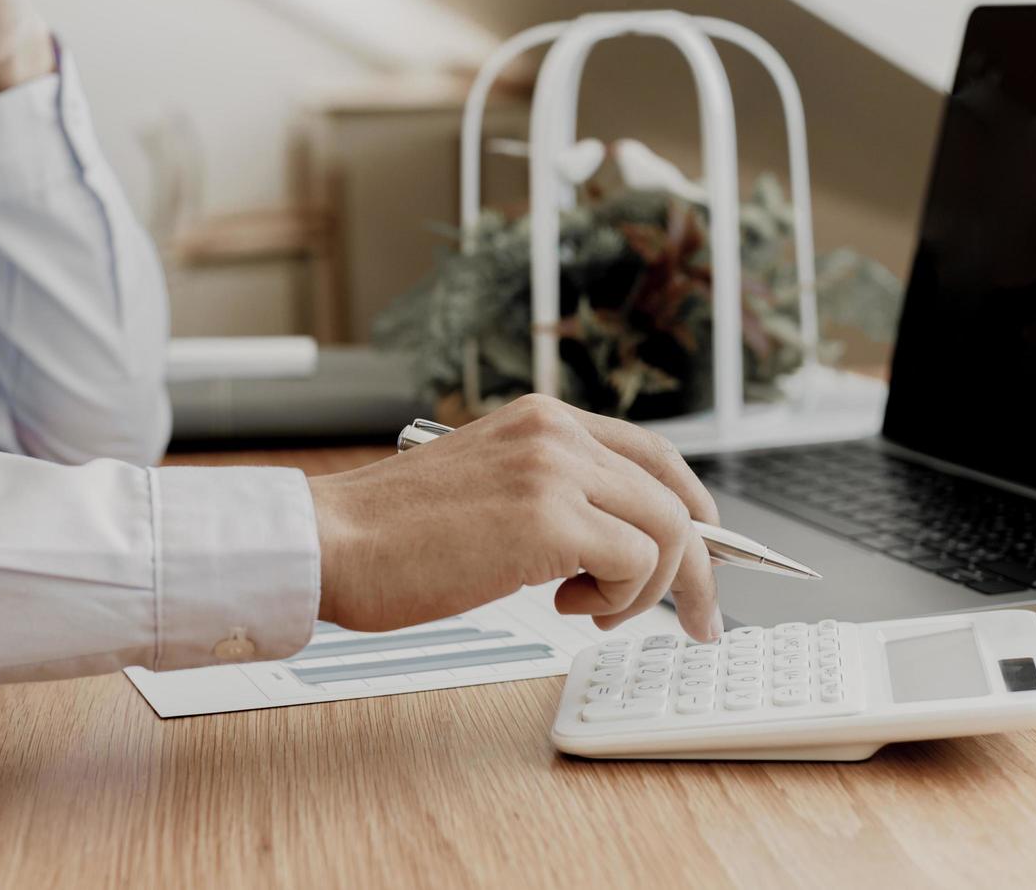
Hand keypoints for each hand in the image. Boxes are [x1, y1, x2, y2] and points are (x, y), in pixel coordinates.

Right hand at [308, 394, 723, 641]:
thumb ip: (551, 495)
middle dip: (695, 567)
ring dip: (643, 590)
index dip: (692, 508)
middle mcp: (556, 432)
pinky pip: (634, 564)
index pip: (652, 453)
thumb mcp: (487, 487)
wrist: (330, 542)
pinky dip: (615, 599)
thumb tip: (617, 542)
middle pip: (674, 496)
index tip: (705, 554)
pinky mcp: (548, 521)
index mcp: (541, 419)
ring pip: (667, 532)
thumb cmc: (391, 532)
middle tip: (696, 617)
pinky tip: (560, 606)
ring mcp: (554, 471)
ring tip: (587, 609)